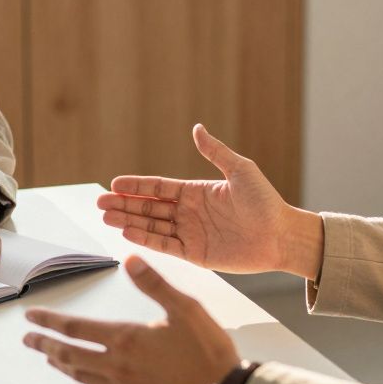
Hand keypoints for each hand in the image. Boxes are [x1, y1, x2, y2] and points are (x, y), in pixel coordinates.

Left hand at [24, 256, 237, 383]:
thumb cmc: (208, 355)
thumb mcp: (185, 309)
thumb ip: (155, 284)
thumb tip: (131, 259)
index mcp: (126, 339)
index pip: (75, 328)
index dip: (49, 320)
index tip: (31, 316)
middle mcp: (118, 366)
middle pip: (69, 354)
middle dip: (44, 344)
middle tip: (28, 339)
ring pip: (81, 375)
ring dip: (61, 364)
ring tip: (50, 356)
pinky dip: (86, 383)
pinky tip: (87, 381)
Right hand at [99, 124, 321, 278]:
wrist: (282, 236)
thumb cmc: (266, 202)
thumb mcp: (241, 170)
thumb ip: (215, 152)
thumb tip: (197, 128)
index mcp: (196, 192)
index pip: (158, 188)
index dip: (136, 186)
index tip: (114, 184)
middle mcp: (189, 212)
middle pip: (149, 208)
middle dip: (124, 204)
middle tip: (100, 202)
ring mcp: (191, 233)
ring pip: (152, 226)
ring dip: (129, 222)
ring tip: (106, 217)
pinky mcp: (196, 255)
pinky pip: (166, 246)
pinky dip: (147, 240)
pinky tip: (129, 233)